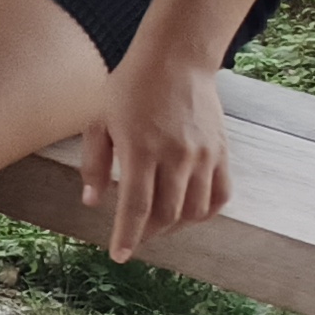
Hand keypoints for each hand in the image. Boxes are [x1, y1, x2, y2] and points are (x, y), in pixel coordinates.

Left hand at [80, 47, 230, 258]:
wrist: (175, 59)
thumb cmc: (129, 87)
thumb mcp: (98, 121)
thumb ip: (94, 163)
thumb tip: (93, 201)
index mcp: (141, 149)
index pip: (136, 206)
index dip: (127, 235)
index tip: (118, 255)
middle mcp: (176, 156)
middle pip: (166, 214)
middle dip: (147, 233)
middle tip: (133, 238)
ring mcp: (204, 155)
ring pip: (195, 210)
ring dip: (174, 226)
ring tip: (156, 226)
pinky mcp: (222, 151)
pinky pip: (220, 195)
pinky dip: (205, 212)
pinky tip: (188, 214)